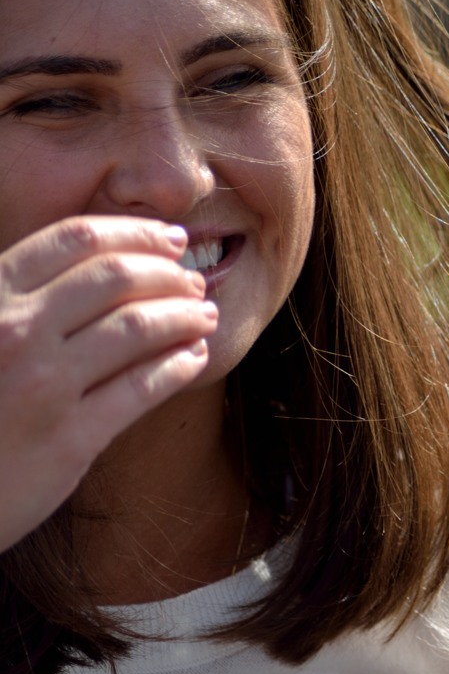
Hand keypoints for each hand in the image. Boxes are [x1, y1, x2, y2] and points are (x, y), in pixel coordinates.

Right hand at [0, 216, 216, 550]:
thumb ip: (20, 299)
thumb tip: (100, 265)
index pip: (76, 239)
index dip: (135, 233)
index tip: (170, 238)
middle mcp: (13, 332)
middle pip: (117, 277)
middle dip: (169, 273)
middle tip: (194, 280)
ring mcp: (42, 386)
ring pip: (138, 327)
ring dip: (184, 315)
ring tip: (205, 315)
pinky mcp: (69, 440)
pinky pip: (143, 388)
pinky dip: (180, 365)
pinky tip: (195, 357)